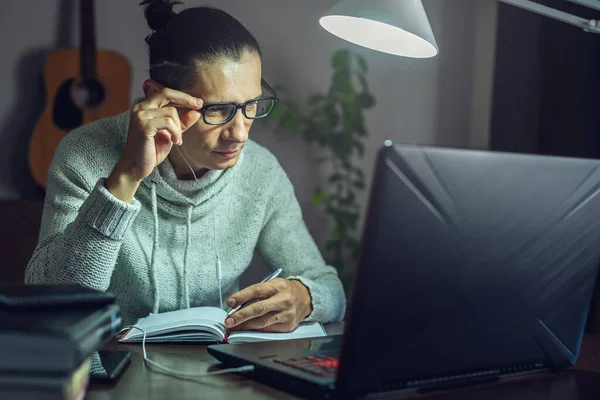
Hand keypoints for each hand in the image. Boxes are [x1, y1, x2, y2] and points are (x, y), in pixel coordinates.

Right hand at [106, 82, 201, 201]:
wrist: (136, 167)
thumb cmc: (151, 150)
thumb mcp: (170, 134)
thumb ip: (181, 122)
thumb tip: (196, 112)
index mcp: (145, 107)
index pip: (165, 93)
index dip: (182, 95)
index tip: (198, 102)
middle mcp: (140, 107)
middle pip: (166, 93)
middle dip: (185, 99)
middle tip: (198, 105)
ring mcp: (140, 115)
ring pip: (171, 112)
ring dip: (178, 128)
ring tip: (177, 140)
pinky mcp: (143, 126)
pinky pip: (168, 123)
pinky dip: (175, 132)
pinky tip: (174, 142)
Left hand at [225, 278, 312, 332]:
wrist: (305, 298)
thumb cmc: (284, 291)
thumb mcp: (272, 284)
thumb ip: (256, 293)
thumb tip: (237, 305)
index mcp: (278, 286)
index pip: (257, 291)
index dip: (242, 297)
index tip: (230, 302)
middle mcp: (283, 300)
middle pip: (259, 309)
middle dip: (241, 316)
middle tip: (229, 320)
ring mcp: (287, 314)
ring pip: (262, 322)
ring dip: (245, 326)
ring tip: (234, 327)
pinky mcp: (288, 326)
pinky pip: (268, 330)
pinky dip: (256, 330)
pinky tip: (247, 330)